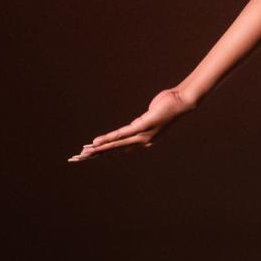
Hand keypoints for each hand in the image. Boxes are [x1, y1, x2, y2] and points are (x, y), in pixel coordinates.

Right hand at [73, 87, 195, 161]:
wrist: (182, 102)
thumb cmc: (168, 106)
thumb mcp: (152, 117)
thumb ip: (141, 123)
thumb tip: (135, 125)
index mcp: (144, 140)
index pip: (120, 147)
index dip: (104, 151)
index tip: (90, 155)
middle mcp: (143, 141)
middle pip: (114, 149)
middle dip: (95, 154)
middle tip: (78, 158)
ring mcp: (143, 136)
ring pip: (115, 145)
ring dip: (98, 149)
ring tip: (83, 153)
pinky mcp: (142, 127)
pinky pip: (121, 135)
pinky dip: (107, 139)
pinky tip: (96, 143)